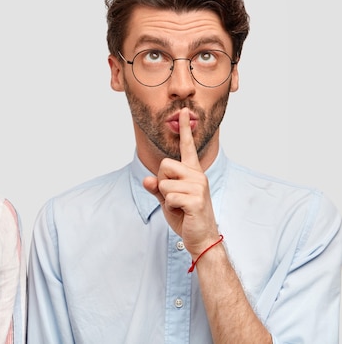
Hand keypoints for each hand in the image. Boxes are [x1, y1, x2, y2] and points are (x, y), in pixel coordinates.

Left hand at [142, 107, 218, 257]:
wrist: (202, 239)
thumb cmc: (186, 217)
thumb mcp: (168, 200)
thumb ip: (157, 187)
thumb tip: (147, 179)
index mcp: (192, 172)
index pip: (187, 147)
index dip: (185, 129)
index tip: (184, 112)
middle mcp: (197, 175)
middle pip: (164, 165)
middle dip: (162, 183)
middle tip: (175, 198)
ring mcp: (198, 187)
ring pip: (163, 183)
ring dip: (166, 198)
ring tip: (180, 207)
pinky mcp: (196, 199)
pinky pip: (168, 196)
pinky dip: (170, 207)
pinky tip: (182, 213)